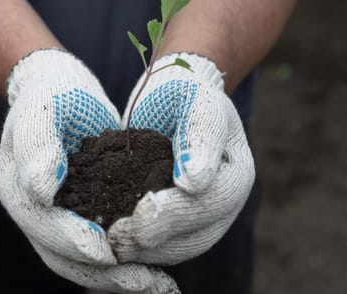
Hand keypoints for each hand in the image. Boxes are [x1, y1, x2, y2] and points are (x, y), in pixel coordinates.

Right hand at [0, 49, 178, 292]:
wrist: (56, 88)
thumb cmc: (51, 94)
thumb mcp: (42, 108)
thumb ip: (37, 145)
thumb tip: (41, 190)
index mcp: (18, 191)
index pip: (44, 226)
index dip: (75, 242)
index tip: (108, 252)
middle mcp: (35, 213)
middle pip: (65, 257)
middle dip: (106, 274)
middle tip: (147, 283)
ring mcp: (57, 218)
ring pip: (84, 262)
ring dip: (121, 277)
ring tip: (161, 286)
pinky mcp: (81, 216)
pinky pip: (101, 249)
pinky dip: (127, 263)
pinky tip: (157, 269)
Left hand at [109, 53, 254, 264]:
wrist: (170, 102)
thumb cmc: (185, 95)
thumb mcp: (196, 102)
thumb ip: (201, 136)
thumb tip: (195, 182)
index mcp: (236, 175)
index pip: (213, 200)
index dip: (180, 209)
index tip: (144, 207)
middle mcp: (224, 205)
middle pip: (199, 235)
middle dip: (158, 237)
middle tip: (120, 236)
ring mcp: (203, 220)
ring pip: (179, 249)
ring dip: (145, 251)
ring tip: (112, 244)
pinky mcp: (177, 227)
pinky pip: (161, 247)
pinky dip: (138, 250)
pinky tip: (110, 243)